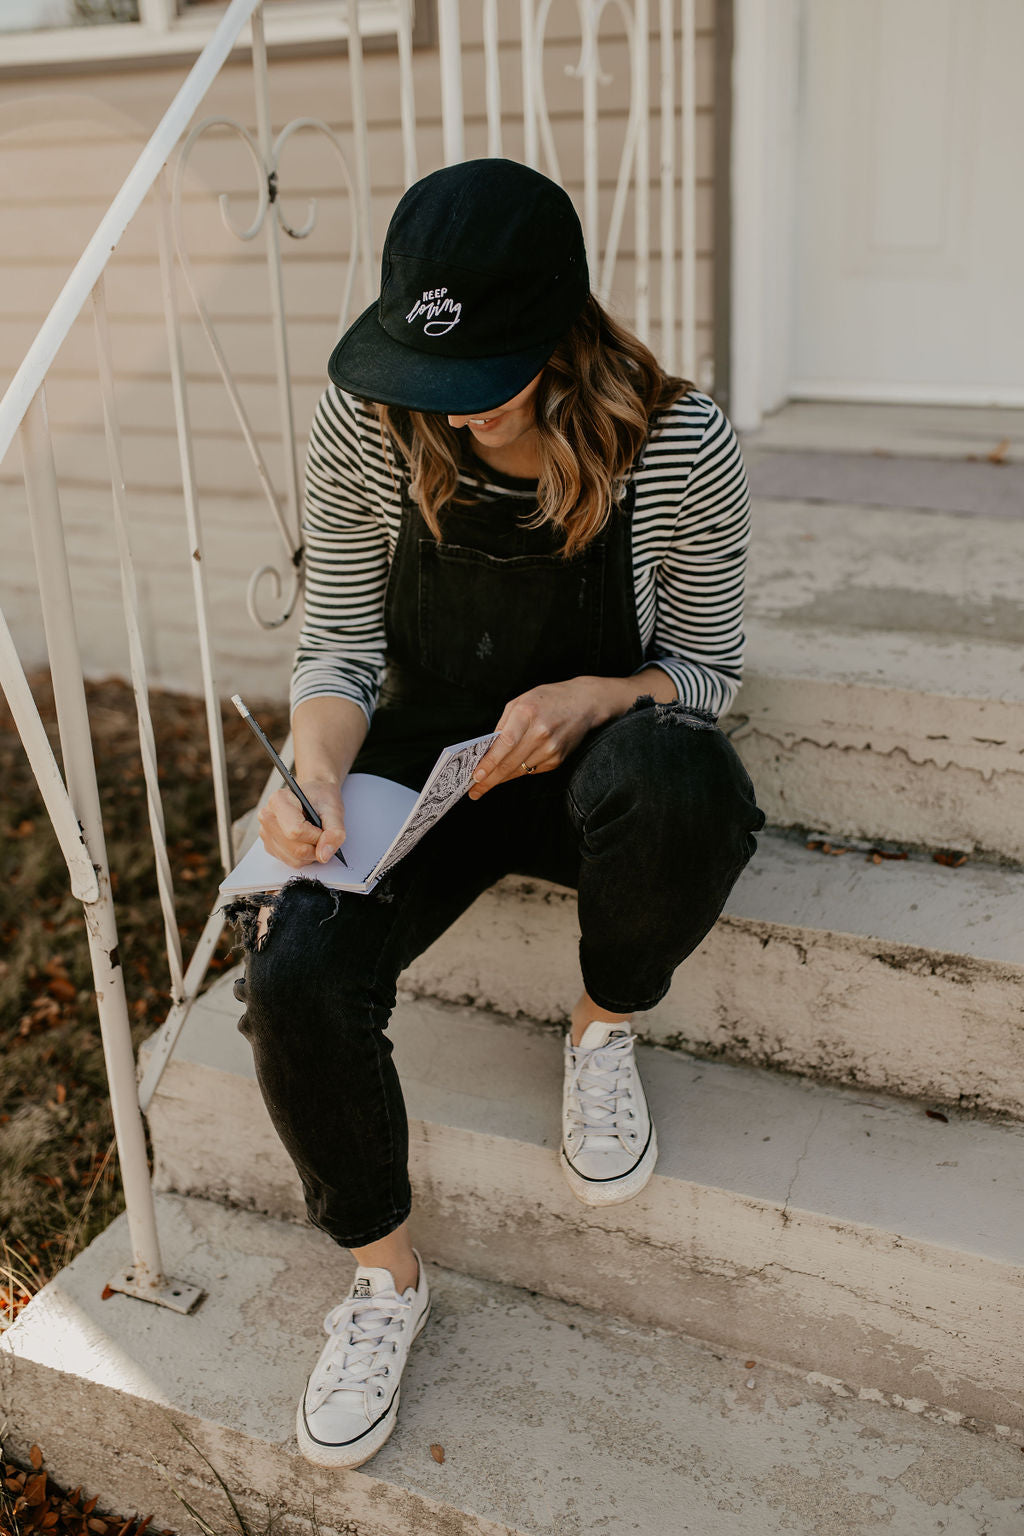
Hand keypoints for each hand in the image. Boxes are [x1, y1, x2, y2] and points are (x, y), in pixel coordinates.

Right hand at [257, 778, 345, 866]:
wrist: (315, 793)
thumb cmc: (321, 798)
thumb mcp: (334, 810)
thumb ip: (334, 832)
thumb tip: (324, 855)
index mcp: (279, 800)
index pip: (296, 832)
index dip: (316, 837)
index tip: (324, 829)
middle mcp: (268, 816)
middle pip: (296, 849)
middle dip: (316, 847)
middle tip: (322, 833)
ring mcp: (266, 833)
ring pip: (294, 859)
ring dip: (312, 854)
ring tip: (315, 836)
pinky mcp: (269, 846)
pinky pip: (291, 862)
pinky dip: (305, 857)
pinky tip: (307, 841)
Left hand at [468, 677, 616, 798]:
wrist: (584, 703)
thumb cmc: (548, 699)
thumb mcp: (520, 702)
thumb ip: (503, 724)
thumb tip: (487, 749)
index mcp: (527, 714)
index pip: (505, 744)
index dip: (489, 762)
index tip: (476, 776)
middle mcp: (541, 734)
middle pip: (510, 763)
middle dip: (489, 780)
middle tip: (474, 791)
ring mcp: (551, 749)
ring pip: (519, 771)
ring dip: (501, 779)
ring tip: (484, 785)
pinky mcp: (557, 759)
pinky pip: (531, 771)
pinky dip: (517, 772)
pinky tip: (507, 773)